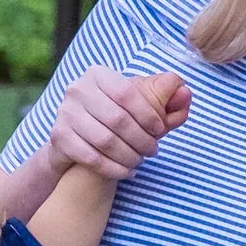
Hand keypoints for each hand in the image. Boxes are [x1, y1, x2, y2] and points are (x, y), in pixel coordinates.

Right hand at [44, 64, 190, 186]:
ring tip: (140, 161)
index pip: (127, 93)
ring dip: (130, 156)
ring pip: (105, 141)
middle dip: (141, 139)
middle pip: (117, 119)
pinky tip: (127, 171)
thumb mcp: (139, 105)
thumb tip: (186, 92)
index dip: (149, 114)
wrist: (76, 140)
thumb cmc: (115, 117)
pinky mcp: (59, 138)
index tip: (161, 130)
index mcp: (97, 74)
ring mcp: (65, 113)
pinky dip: (114, 168)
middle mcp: (77, 89)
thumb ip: (165, 99)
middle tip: (154, 151)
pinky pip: (91, 158)